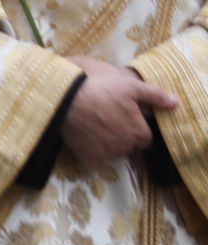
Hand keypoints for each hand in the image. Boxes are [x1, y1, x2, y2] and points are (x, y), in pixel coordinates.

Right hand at [62, 56, 177, 166]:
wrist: (67, 100)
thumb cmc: (102, 90)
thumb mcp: (132, 87)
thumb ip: (156, 96)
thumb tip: (177, 104)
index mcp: (138, 132)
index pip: (145, 138)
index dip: (137, 129)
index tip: (126, 119)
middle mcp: (125, 147)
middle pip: (128, 146)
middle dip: (123, 137)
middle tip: (109, 121)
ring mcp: (106, 154)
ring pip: (113, 152)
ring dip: (109, 144)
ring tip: (97, 127)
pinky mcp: (90, 157)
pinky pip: (96, 157)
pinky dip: (93, 149)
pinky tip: (87, 135)